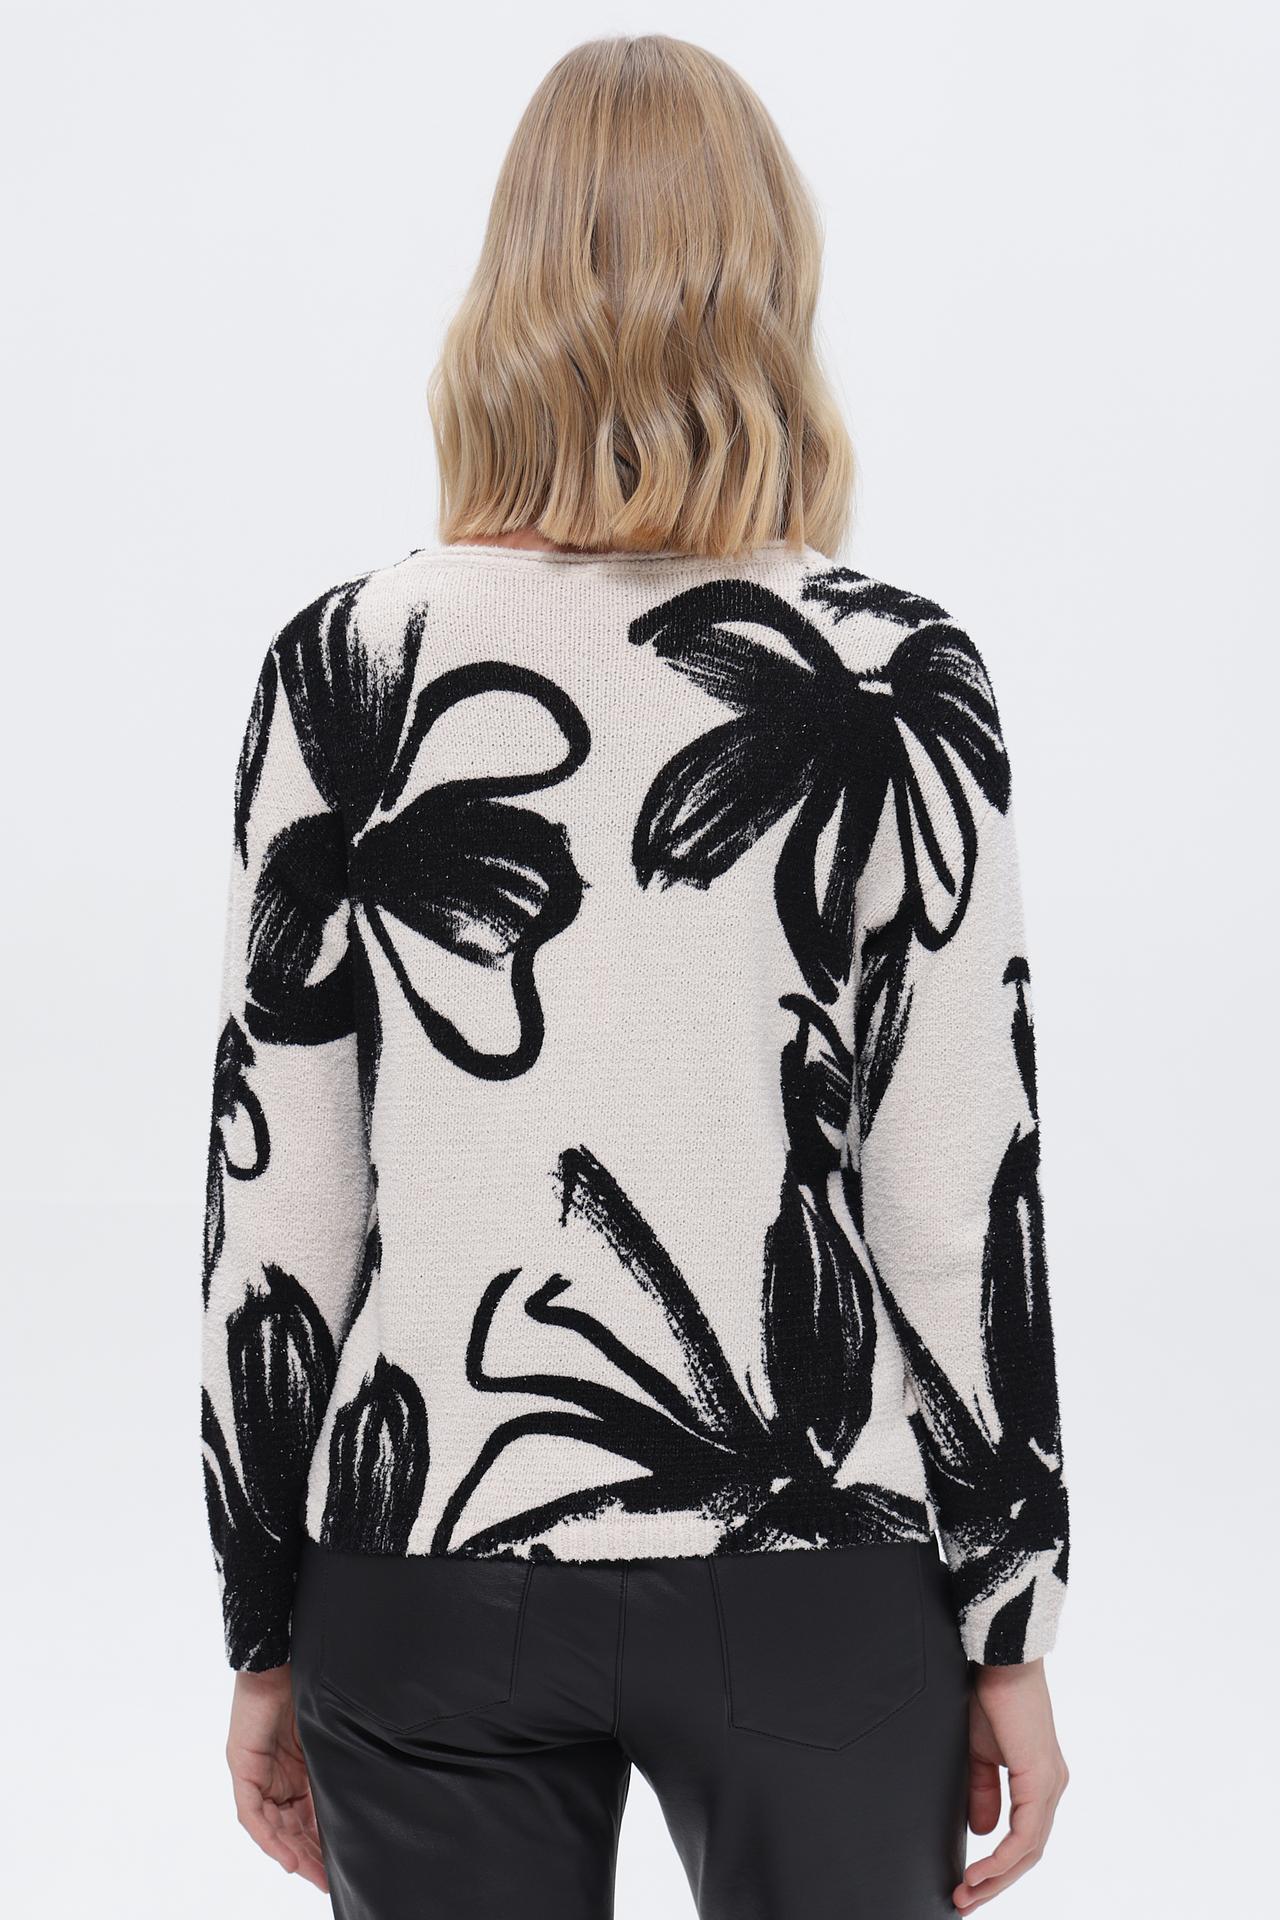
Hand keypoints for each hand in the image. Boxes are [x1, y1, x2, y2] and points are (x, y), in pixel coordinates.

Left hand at [226, 1665, 327, 1892]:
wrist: (280, 1658)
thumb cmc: (305, 1684)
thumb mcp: (322, 1735)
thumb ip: (328, 1764)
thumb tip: (357, 1790)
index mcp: (291, 1767)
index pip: (302, 1814)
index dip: (317, 1842)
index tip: (334, 1866)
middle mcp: (269, 1775)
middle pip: (286, 1826)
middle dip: (307, 1856)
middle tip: (327, 1880)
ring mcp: (253, 1772)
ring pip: (270, 1826)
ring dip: (290, 1852)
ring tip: (312, 1874)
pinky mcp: (242, 1766)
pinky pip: (252, 1813)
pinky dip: (269, 1836)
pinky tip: (286, 1856)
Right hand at [953, 1658, 1067, 1909]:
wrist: (998, 1660)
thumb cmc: (989, 1697)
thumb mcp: (979, 1754)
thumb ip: (984, 1792)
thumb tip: (982, 1831)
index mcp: (1039, 1781)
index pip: (1025, 1840)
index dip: (998, 1868)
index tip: (969, 1886)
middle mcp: (1052, 1787)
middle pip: (1029, 1854)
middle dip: (996, 1883)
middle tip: (965, 1903)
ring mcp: (1050, 1784)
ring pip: (1030, 1850)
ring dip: (997, 1877)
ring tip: (967, 1892)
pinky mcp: (1041, 1778)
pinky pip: (1025, 1834)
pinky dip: (1002, 1857)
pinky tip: (980, 1868)